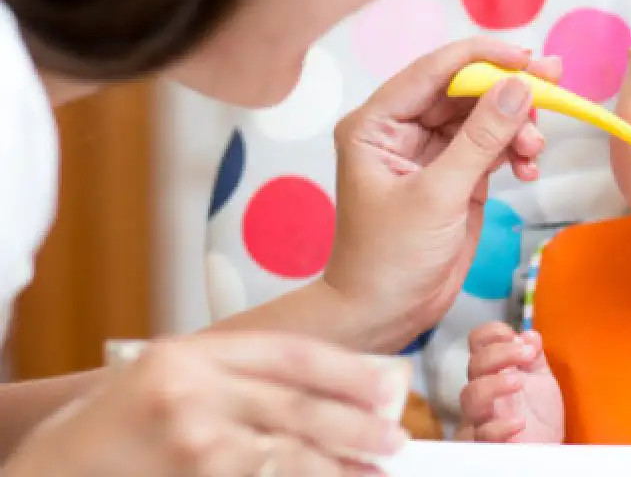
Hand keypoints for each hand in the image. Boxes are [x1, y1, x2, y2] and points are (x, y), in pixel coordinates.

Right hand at [3, 333, 409, 475]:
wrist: (51, 470)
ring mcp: (192, 441)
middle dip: (356, 427)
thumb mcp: (171, 379)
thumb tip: (328, 393)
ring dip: (338, 468)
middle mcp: (192, 391)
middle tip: (393, 440)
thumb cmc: (116, 428)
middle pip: (298, 407)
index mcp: (194, 353)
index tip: (387, 389)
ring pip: (288, 455)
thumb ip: (238, 378)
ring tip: (373, 473)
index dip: (348, 373)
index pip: (292, 355)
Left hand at [324, 37, 560, 349]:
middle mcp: (401, 129)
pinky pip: (493, 145)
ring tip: (534, 150)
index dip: (481, 58)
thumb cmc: (390, 258)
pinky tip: (528, 167)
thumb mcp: (438, 195)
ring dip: (517, 126)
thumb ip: (480, 139)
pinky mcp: (456, 174)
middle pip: (464, 89)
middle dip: (508, 90)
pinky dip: (515, 151)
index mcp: (376, 123)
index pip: (433, 71)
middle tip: (553, 81)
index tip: (525, 58)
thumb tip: (519, 88)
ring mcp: (431, 152)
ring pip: (484, 116)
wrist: (385, 314)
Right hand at [458, 322, 563, 442]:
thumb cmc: (539, 417)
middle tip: (528, 354)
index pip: (478, 343)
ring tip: (519, 381)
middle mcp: (482, 392)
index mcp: (493, 371)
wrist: (546, 451)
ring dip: (494, 384)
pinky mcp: (484, 444)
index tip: (518, 338)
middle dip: (501, 353)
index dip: (493, 334)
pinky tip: (519, 423)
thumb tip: (529, 334)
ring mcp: (480, 418)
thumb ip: (535, 357)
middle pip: (474, 365)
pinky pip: (479, 435)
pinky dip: (498, 427)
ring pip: (470, 396)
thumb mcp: (542, 381)